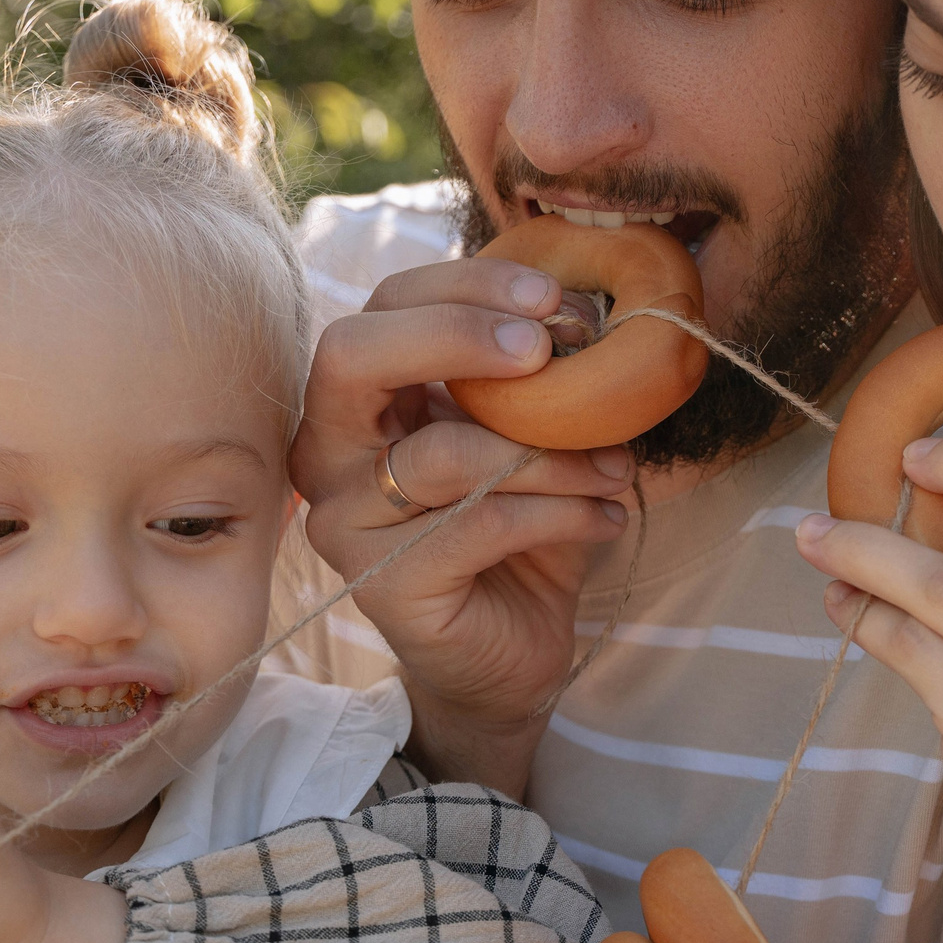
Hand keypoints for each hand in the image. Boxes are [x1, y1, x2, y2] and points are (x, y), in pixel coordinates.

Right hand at [296, 258, 635, 792]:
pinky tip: (606, 518)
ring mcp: (345, 524)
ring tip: (614, 466)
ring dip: (549, 452)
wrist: (511, 656)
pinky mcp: (385, 586)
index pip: (384, 307)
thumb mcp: (526, 438)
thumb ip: (532, 380)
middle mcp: (327, 455)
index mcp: (357, 402)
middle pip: (354, 355)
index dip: (465, 286)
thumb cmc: (518, 536)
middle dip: (459, 334)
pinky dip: (560, 513)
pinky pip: (482, 525)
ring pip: (446, 455)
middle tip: (548, 350)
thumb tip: (586, 313)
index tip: (552, 298)